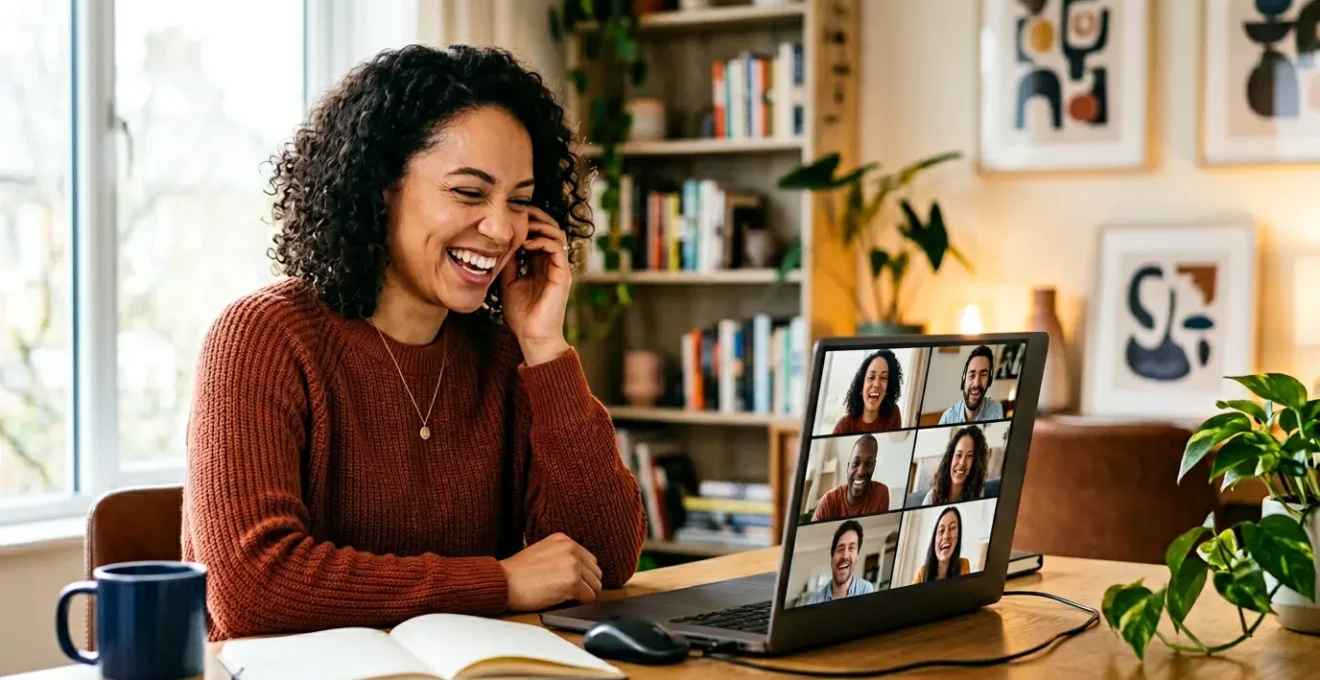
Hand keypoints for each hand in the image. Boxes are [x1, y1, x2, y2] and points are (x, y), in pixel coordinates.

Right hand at [499, 533, 602, 611]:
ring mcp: (574, 565)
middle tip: (571, 593)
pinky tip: (564, 601)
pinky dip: (580, 602)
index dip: (583, 575)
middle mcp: (571, 548)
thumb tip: (579, 571)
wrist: (503, 582)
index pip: (590, 560)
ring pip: (595, 586)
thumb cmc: (517, 572)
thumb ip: (562, 556)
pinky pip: (589, 597)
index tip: (573, 583)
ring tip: (566, 597)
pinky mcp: (573, 582)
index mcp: (564, 540)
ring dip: (584, 595)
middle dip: (586, 585)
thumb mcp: (542, 552)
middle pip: (596, 573)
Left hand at [501, 207, 571, 364]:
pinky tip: (526, 244)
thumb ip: (509, 263)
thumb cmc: (521, 314)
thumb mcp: (509, 282)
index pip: (540, 233)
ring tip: (523, 225)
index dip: (529, 220)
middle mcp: (553, 263)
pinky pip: (557, 249)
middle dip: (536, 217)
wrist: (532, 336)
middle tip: (517, 211)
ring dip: (540, 226)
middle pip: (551, 228)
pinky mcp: (563, 275)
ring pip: (557, 234)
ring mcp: (559, 268)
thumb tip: (499, 244)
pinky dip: (542, 241)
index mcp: (541, 263)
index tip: (511, 214)